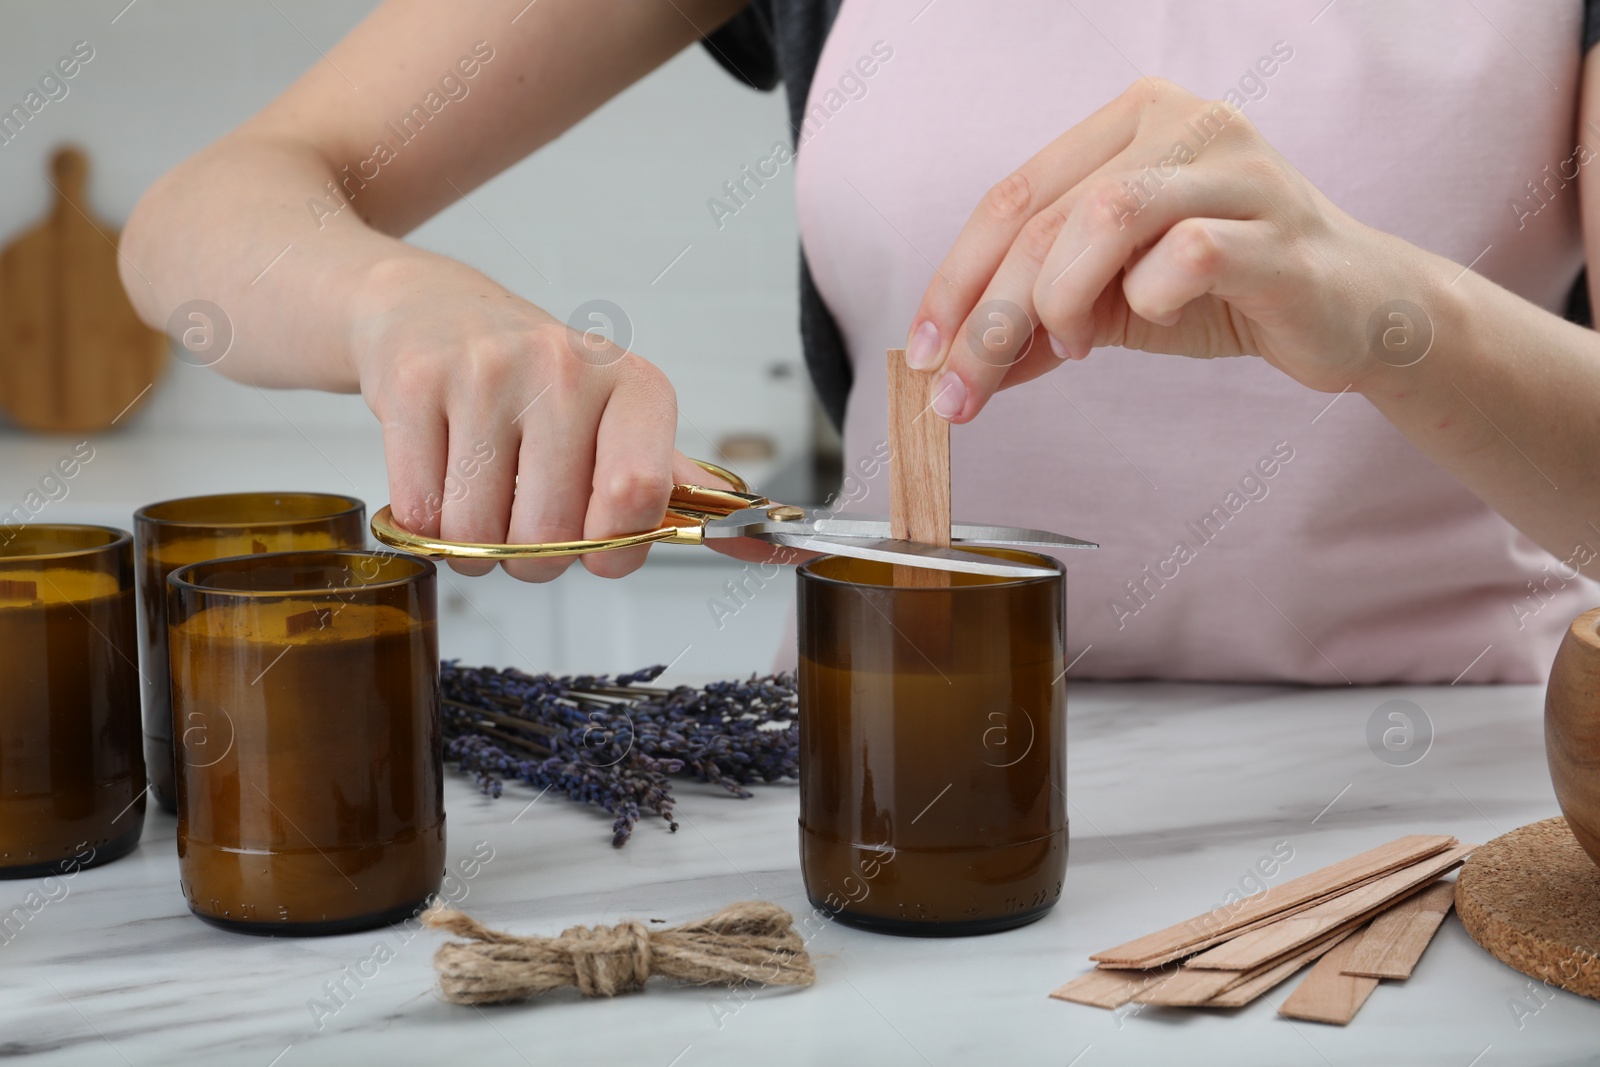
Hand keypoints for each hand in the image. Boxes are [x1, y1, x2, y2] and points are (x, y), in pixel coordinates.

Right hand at [352, 255, 714, 581]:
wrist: (431, 309)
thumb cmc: (537, 383)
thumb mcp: (619, 420)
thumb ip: (679, 488)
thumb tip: (770, 546)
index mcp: (637, 388)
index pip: (637, 498)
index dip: (610, 551)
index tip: (594, 546)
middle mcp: (568, 370)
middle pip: (548, 535)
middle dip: (531, 558)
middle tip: (522, 518)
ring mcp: (488, 372)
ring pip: (478, 536)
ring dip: (473, 549)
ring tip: (479, 498)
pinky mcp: (415, 383)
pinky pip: (420, 514)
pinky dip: (424, 526)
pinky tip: (439, 478)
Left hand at [903, 78, 1437, 418]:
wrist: (1354, 313)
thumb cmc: (1227, 290)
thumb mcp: (1112, 304)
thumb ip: (1037, 325)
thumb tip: (952, 372)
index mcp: (1130, 122)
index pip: (1012, 196)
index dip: (954, 278)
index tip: (923, 352)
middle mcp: (1182, 122)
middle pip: (1045, 217)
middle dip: (987, 317)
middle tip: (960, 391)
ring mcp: (1237, 167)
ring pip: (1104, 217)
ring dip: (1060, 301)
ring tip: (1072, 346)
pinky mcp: (1277, 227)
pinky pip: (1185, 252)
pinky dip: (1148, 299)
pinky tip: (1153, 319)